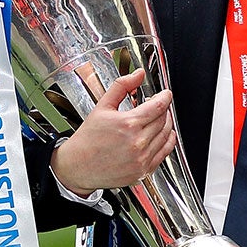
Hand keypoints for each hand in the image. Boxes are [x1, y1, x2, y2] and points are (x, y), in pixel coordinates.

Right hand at [50, 68, 176, 195]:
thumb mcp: (102, 107)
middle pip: (164, 119)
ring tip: (159, 118)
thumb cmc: (88, 139)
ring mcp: (142, 158)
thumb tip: (138, 75)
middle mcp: (138, 142)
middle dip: (163, 109)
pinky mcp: (143, 171)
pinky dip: (168, 141)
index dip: (165, 97)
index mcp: (128, 124)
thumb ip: (122, 87)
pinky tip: (163, 135)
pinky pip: (165, 153)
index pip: (158, 106)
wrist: (78, 167)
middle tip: (157, 106)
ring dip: (166, 124)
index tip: (165, 94)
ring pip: (166, 135)